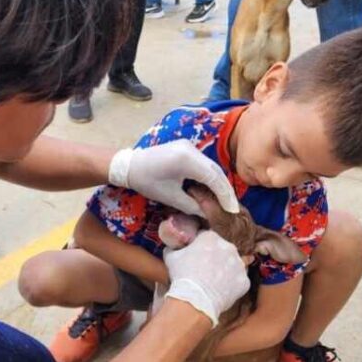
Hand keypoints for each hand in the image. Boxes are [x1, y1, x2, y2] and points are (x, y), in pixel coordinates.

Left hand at [108, 140, 239, 216]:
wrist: (129, 165)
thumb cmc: (147, 182)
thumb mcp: (170, 197)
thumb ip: (192, 206)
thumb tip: (210, 215)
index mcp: (186, 160)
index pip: (214, 178)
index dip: (225, 195)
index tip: (231, 210)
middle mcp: (190, 149)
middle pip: (216, 170)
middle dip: (225, 189)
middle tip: (231, 207)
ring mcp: (189, 146)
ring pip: (211, 166)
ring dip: (219, 182)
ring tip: (224, 200)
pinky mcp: (186, 147)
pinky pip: (203, 162)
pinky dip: (210, 175)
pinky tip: (212, 189)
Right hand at [163, 230, 250, 326]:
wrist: (195, 300)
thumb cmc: (182, 276)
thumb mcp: (171, 257)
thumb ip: (174, 248)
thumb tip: (174, 246)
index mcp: (211, 237)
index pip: (205, 237)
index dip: (199, 246)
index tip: (195, 255)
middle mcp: (229, 247)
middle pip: (222, 249)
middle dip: (215, 257)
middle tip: (204, 269)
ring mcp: (239, 264)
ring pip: (232, 264)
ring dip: (225, 270)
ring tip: (213, 281)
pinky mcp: (244, 281)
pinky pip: (238, 281)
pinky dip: (231, 285)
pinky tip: (221, 290)